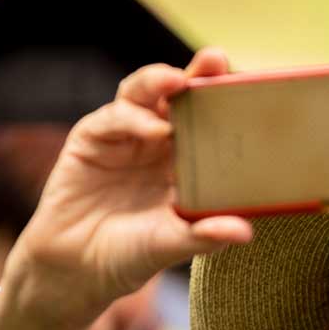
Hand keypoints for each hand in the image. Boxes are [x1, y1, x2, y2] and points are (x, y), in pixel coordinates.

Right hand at [1, 48, 253, 329]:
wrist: (76, 270)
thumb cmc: (131, 254)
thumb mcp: (171, 244)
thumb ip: (204, 235)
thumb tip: (245, 231)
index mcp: (187, 158)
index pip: (211, 118)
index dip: (227, 97)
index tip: (252, 82)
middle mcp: (159, 140)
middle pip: (179, 95)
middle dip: (197, 73)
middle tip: (215, 60)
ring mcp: (125, 135)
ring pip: (143, 94)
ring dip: (159, 81)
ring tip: (178, 80)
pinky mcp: (91, 138)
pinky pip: (112, 118)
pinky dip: (131, 118)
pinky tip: (151, 128)